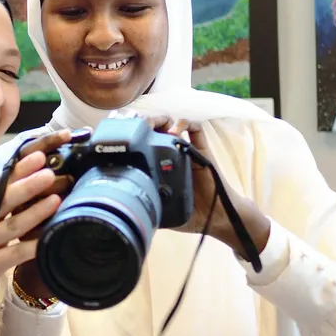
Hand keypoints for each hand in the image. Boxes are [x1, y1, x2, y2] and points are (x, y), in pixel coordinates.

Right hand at [9, 130, 80, 302]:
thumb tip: (29, 189)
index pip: (0, 185)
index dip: (19, 171)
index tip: (38, 156)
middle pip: (5, 200)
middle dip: (27, 185)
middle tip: (49, 172)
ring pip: (12, 225)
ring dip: (34, 212)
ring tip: (55, 199)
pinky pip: (14, 254)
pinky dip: (31, 246)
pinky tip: (47, 240)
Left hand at [137, 115, 270, 257]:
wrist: (213, 216)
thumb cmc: (188, 213)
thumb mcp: (161, 211)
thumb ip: (146, 207)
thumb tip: (126, 211)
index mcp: (157, 165)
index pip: (142, 144)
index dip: (132, 136)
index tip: (122, 137)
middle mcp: (170, 154)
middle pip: (155, 129)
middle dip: (144, 123)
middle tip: (136, 125)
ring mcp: (186, 150)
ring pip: (172, 124)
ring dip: (162, 120)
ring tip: (154, 125)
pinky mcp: (202, 149)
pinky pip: (196, 129)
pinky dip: (185, 124)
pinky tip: (175, 130)